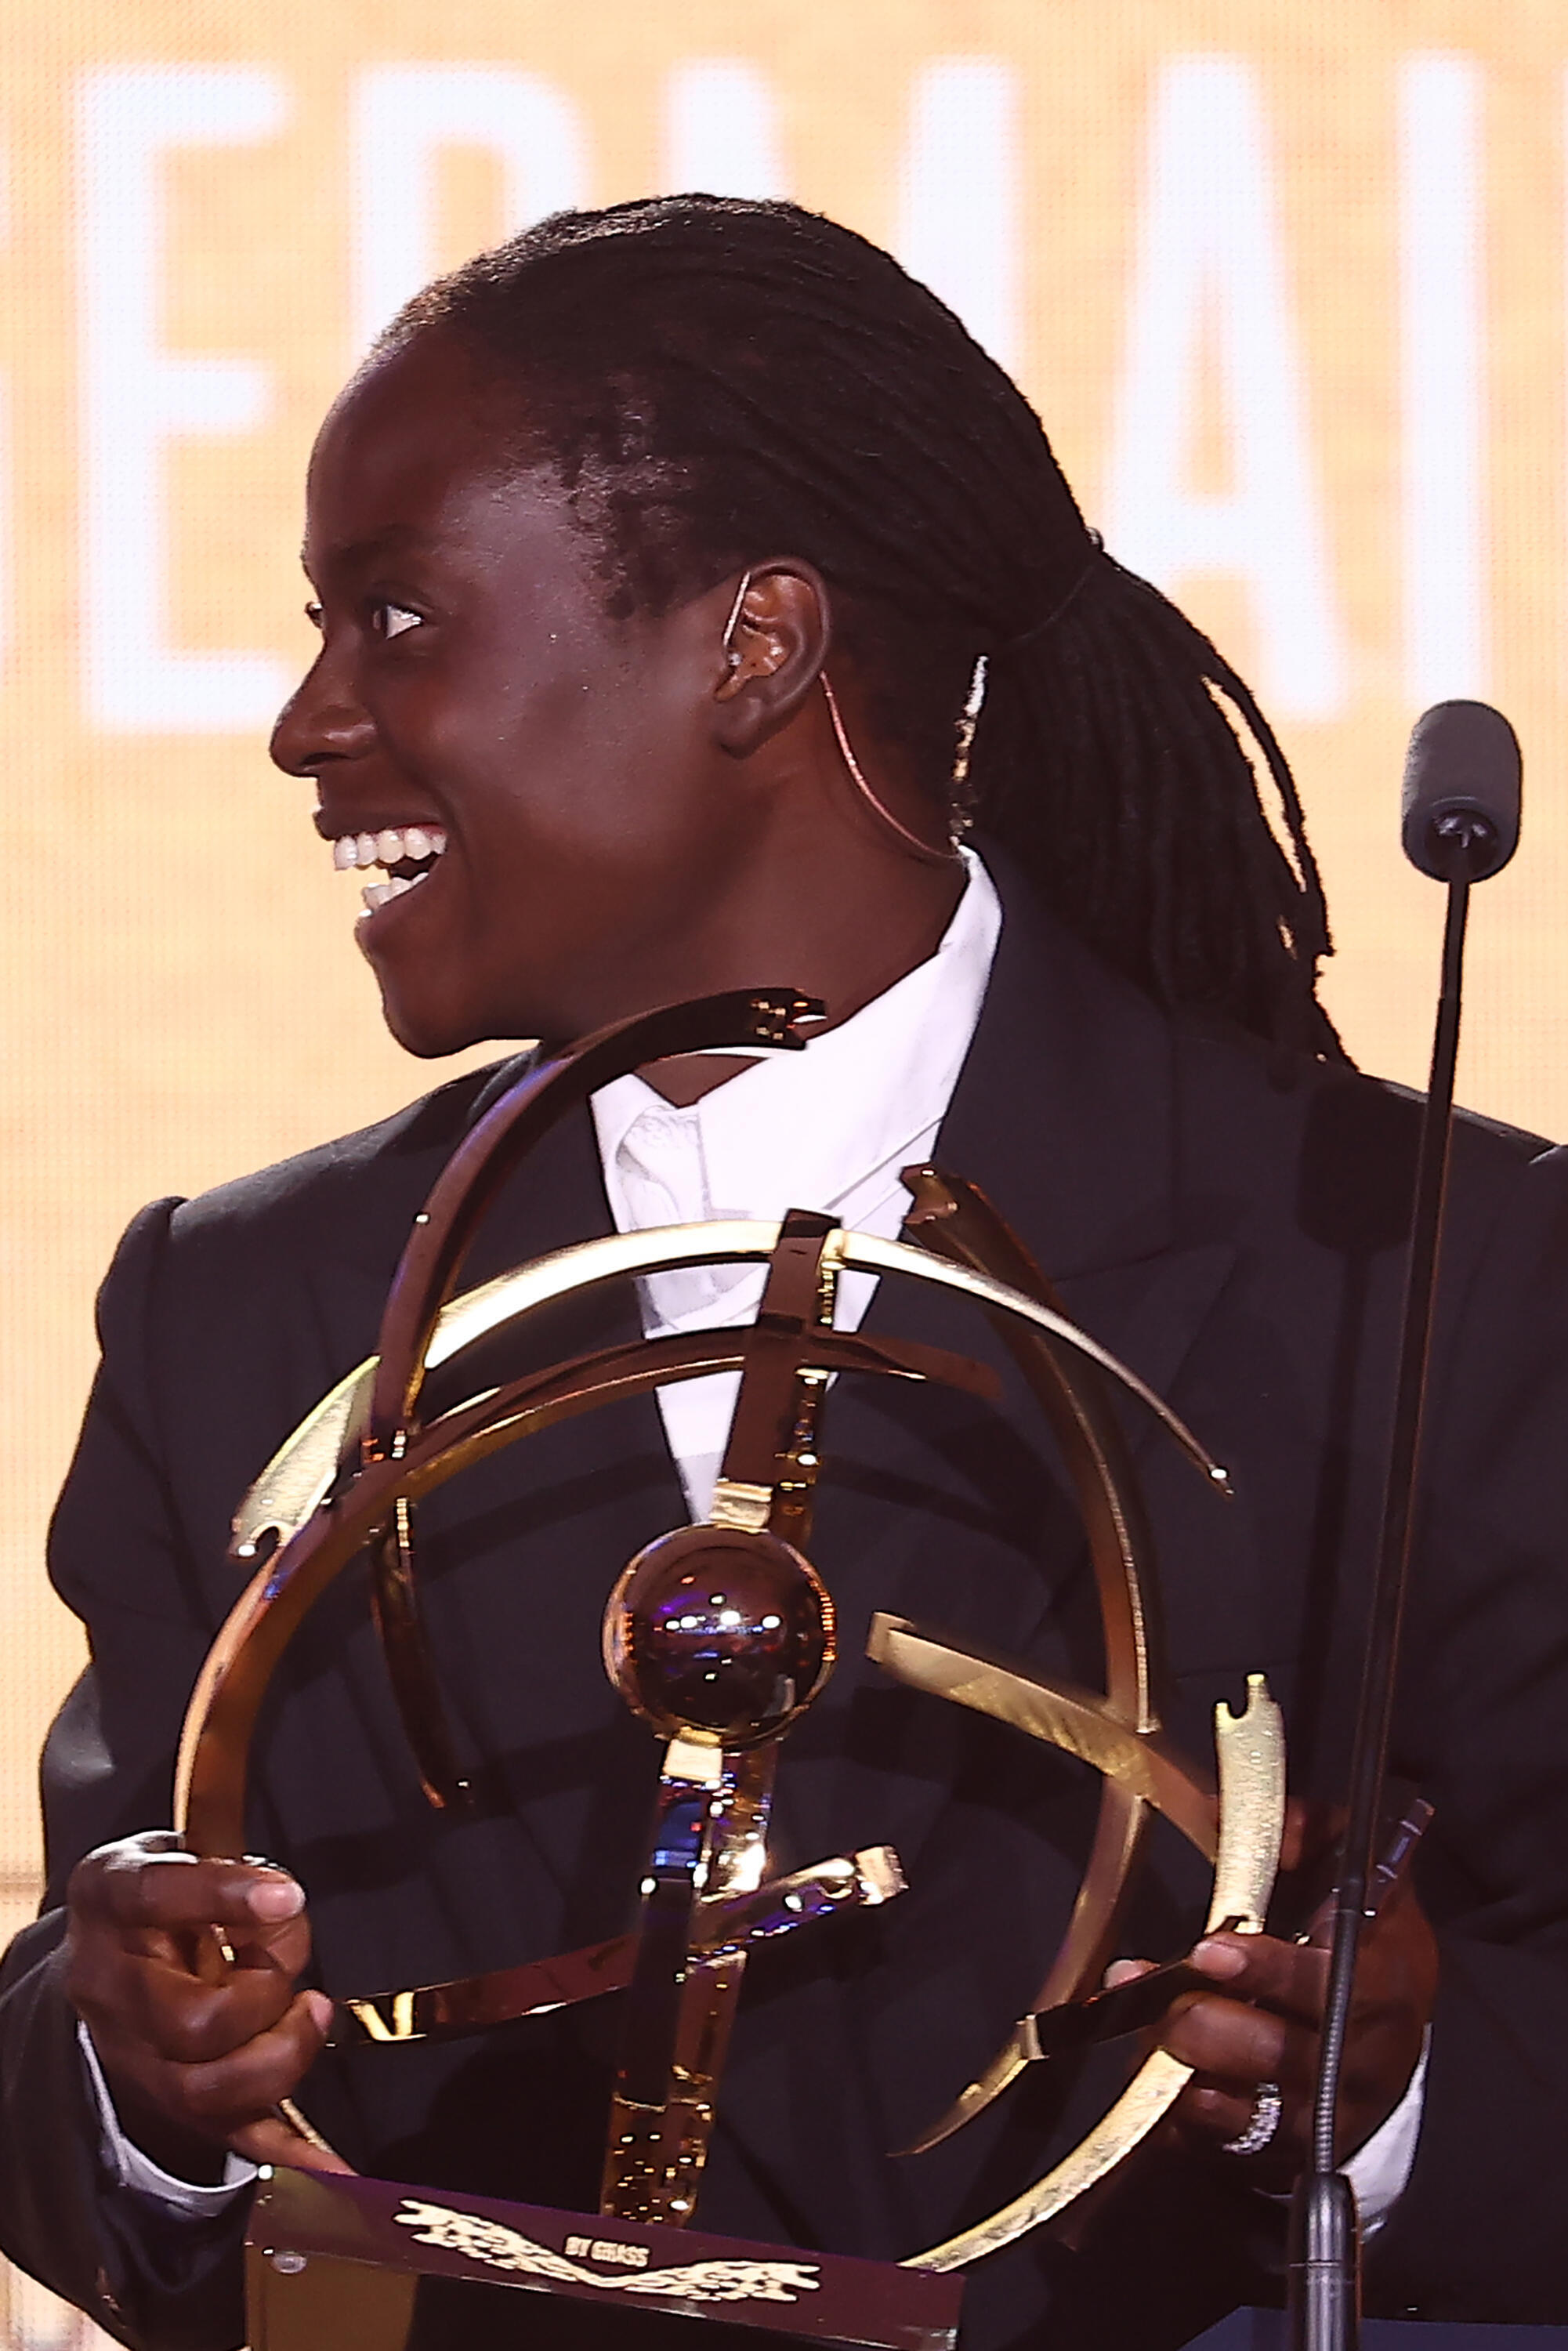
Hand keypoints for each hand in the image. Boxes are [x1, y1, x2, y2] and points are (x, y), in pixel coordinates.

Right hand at [66, 1831, 345, 2177]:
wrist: (110, 1945)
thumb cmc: (162, 1891)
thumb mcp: (180, 1848)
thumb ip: (228, 1870)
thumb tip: (284, 1906)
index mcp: (110, 1902)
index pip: (155, 1898)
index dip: (222, 1896)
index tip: (286, 1895)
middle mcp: (111, 1987)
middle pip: (190, 2021)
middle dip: (264, 1994)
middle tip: (290, 1966)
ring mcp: (136, 2054)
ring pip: (206, 2090)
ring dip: (281, 2057)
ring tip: (312, 2013)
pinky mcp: (170, 2096)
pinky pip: (229, 2134)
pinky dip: (288, 2153)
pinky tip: (336, 2167)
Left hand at [1105, 1835, 1438, 2188]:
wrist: (1391, 2045)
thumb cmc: (1367, 1945)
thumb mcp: (1366, 1879)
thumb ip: (1315, 1832)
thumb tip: (1241, 1812)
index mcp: (1383, 1984)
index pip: (1330, 1984)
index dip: (1269, 1971)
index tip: (1210, 1949)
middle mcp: (1358, 2059)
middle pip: (1284, 2057)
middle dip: (1214, 2027)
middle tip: (1171, 1999)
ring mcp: (1325, 2116)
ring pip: (1251, 2111)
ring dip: (1187, 2069)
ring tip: (1151, 2028)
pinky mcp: (1287, 2153)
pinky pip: (1226, 2145)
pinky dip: (1186, 2117)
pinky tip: (1158, 2082)